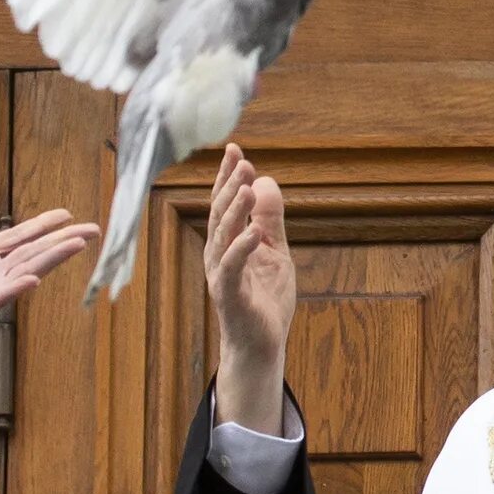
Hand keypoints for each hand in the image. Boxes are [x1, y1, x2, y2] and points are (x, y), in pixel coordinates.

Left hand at [0, 194, 98, 396]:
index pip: (16, 237)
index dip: (41, 225)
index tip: (66, 213)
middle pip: (33, 251)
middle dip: (63, 239)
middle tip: (94, 228)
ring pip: (26, 269)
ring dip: (52, 257)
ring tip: (78, 243)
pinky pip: (0, 297)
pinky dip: (16, 287)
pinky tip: (34, 278)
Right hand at [205, 148, 295, 433]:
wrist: (262, 344)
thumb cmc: (264, 298)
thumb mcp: (275, 251)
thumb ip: (270, 219)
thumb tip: (265, 181)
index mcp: (228, 241)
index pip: (225, 203)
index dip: (228, 176)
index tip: (234, 148)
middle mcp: (218, 254)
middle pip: (220, 213)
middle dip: (229, 185)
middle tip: (240, 159)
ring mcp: (221, 274)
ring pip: (223, 235)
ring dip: (234, 209)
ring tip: (247, 186)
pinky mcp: (230, 295)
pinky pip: (232, 267)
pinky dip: (242, 247)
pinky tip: (254, 231)